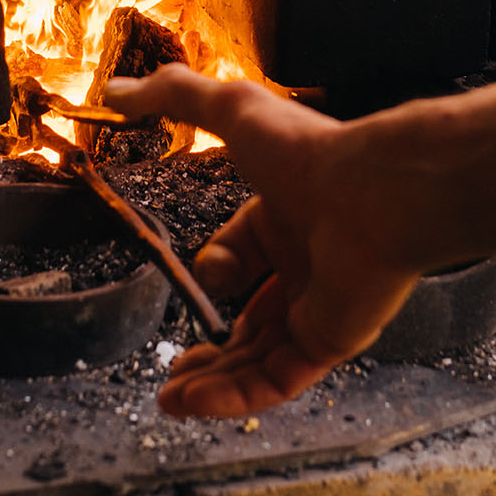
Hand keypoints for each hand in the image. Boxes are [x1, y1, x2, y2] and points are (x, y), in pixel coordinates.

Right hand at [105, 65, 420, 417]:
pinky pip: (275, 380)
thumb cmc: (308, 151)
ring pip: (257, 356)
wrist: (376, 194)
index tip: (202, 270)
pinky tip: (190, 404)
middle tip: (170, 368)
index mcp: (285, 216)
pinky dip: (232, 396)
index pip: (240, 254)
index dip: (214, 265)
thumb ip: (175, 96)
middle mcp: (306, 264)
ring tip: (168, 401)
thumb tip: (118, 91)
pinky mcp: (330, 343)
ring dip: (211, 380)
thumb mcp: (231, 111)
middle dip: (207, 345)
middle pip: (248, 315)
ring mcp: (320, 307)